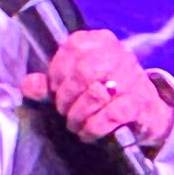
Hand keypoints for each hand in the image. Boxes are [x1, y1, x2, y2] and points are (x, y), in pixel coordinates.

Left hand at [21, 29, 173, 148]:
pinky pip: (112, 114)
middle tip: (64, 112)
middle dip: (67, 98)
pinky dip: (95, 127)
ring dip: (79, 115)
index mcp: (99, 41)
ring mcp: (131, 77)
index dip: (57, 75)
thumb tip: (29, 85)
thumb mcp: (74, 83)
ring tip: (75, 125)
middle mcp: (118, 54)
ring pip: (97, 94)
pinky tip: (89, 133)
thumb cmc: (103, 92)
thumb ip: (48, 83)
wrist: (144, 111)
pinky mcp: (139, 102)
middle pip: (83, 72)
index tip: (55, 92)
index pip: (72, 49)